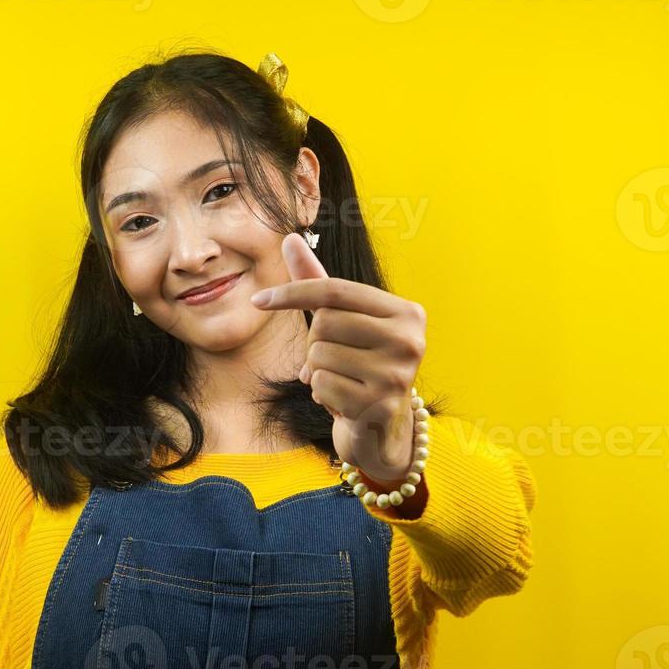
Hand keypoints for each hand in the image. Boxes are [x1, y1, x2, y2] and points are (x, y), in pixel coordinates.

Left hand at [251, 232, 426, 484]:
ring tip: (340, 382)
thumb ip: (317, 281)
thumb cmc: (359, 366)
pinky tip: (342, 402)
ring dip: (317, 371)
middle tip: (334, 361)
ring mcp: (397, 374)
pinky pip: (321, 384)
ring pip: (319, 354)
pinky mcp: (379, 405)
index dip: (293, 292)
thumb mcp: (341, 322)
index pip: (336, 290)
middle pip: (324, 323)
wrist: (381, 430)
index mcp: (406, 312)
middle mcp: (409, 340)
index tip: (258, 300)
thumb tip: (290, 238)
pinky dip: (321, 393)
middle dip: (314, 343)